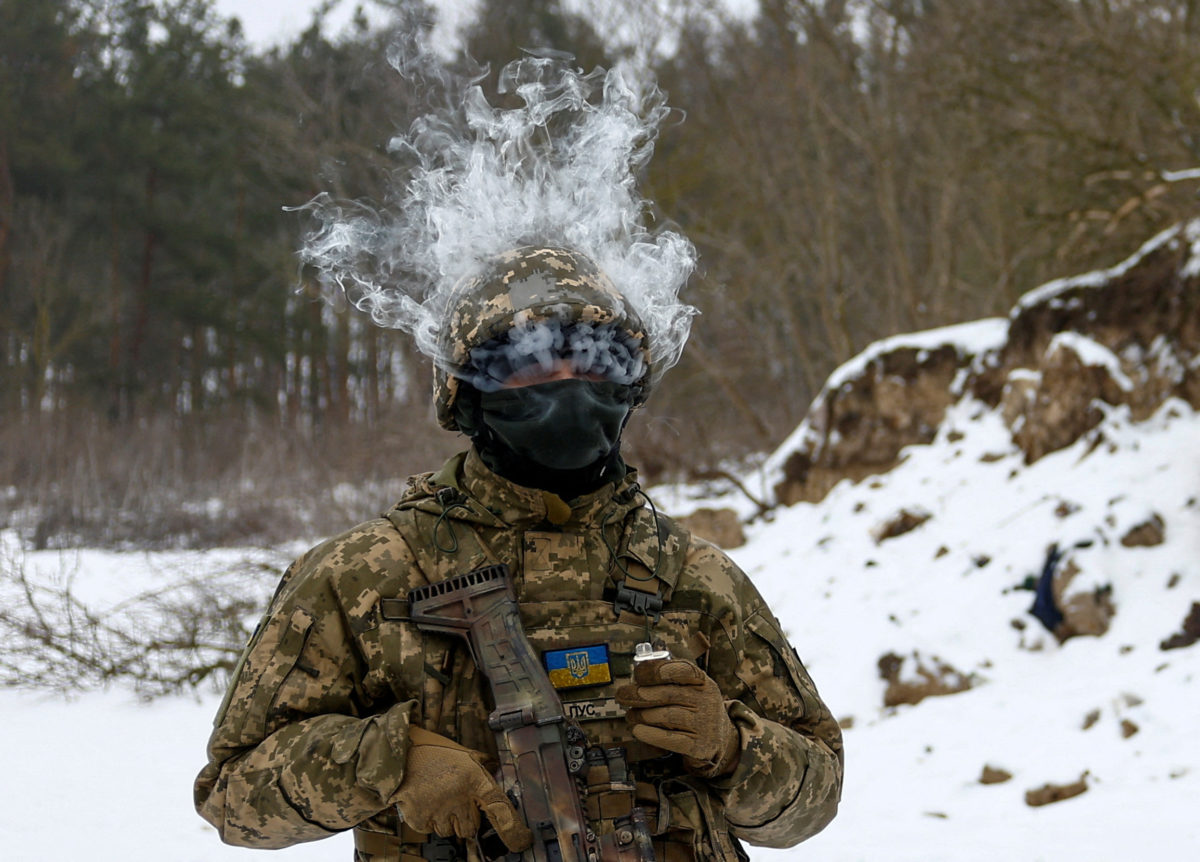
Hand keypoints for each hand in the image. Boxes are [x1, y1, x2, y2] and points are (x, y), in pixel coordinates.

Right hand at [393, 727, 532, 851]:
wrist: (399, 754)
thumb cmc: (434, 751)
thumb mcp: (465, 753)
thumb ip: (483, 766)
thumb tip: (497, 771)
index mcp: (475, 780)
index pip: (500, 808)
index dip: (513, 829)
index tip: (522, 842)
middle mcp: (460, 799)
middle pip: (471, 827)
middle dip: (466, 818)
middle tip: (455, 801)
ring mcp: (440, 812)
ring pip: (450, 831)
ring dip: (447, 820)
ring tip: (438, 797)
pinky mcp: (421, 820)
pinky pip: (431, 830)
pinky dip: (429, 821)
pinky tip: (425, 801)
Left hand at [615, 658, 739, 777]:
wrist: (719, 739)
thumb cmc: (695, 708)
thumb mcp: (690, 688)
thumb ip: (668, 680)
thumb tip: (636, 678)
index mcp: (702, 681)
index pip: (683, 669)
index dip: (657, 670)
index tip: (637, 674)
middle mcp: (706, 700)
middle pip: (668, 694)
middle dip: (639, 694)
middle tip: (622, 696)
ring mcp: (705, 724)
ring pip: (667, 716)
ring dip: (642, 715)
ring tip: (630, 715)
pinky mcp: (699, 746)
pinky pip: (671, 739)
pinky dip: (651, 734)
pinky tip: (638, 730)